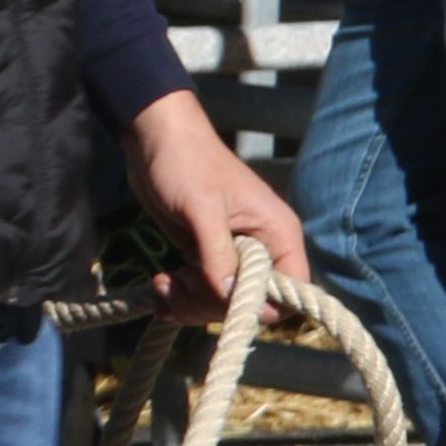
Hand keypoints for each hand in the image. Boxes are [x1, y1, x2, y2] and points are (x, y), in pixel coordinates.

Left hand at [125, 88, 308, 320]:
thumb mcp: (201, 208)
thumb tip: (231, 295)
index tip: (224, 303)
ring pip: (222, 300)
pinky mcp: (205, 254)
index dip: (262, 306)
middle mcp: (262, 248)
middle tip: (178, 291)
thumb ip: (217, 253)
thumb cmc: (186, 163)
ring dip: (191, 302)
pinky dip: (181, 294)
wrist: (154, 139)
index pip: (291, 291)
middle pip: (252, 301)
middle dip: (213, 305)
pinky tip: (160, 284)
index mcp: (278, 234)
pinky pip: (201, 289)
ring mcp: (232, 253)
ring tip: (162, 285)